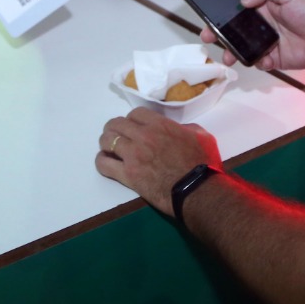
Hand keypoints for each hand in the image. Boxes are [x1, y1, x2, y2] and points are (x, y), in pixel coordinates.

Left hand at [95, 107, 220, 213]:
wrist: (197, 189)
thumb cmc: (203, 163)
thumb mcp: (201, 136)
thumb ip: (186, 128)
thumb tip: (179, 129)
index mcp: (160, 125)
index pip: (135, 113)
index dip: (133, 119)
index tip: (134, 126)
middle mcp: (142, 136)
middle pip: (117, 124)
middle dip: (115, 128)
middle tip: (117, 135)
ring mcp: (133, 155)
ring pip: (107, 140)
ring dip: (106, 142)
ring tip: (109, 148)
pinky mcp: (127, 174)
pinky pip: (104, 164)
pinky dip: (101, 161)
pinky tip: (105, 161)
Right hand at [203, 0, 304, 70]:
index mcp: (261, 5)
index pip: (236, 4)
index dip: (222, 8)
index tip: (211, 12)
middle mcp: (260, 23)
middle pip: (232, 28)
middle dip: (218, 32)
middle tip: (208, 36)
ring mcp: (264, 41)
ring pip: (240, 47)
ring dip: (231, 51)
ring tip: (228, 56)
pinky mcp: (271, 57)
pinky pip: (257, 61)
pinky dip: (257, 62)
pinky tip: (265, 59)